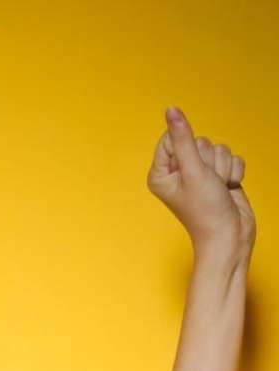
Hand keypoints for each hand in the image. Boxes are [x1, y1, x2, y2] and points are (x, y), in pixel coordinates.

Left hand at [146, 106, 255, 265]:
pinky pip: (232, 157)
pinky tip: (227, 190)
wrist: (230, 237)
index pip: (172, 136)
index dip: (187, 149)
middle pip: (198, 141)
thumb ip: (183, 137)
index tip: (190, 172)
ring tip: (217, 190)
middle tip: (207, 185)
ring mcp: (200, 174)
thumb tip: (171, 109)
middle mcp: (178, 171)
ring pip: (218, 148)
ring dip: (222, 169)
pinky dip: (233, 173)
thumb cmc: (206, 212)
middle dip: (208, 162)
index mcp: (161, 172)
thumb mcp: (193, 170)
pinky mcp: (219, 176)